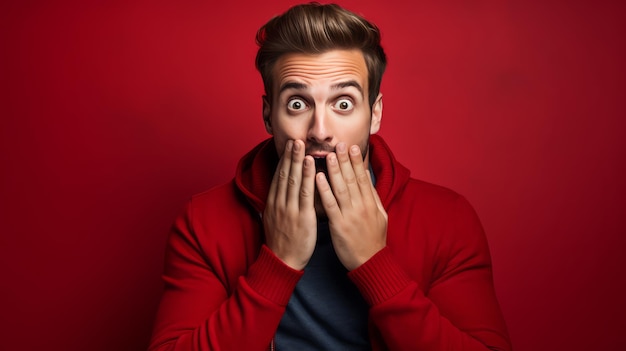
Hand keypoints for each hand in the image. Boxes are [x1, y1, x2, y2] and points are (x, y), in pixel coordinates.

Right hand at [263, 140, 316, 269]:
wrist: (282, 261)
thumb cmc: (283, 242)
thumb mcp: (275, 219)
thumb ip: (280, 204)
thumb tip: (283, 191)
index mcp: (274, 203)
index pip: (278, 177)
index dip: (284, 160)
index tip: (288, 146)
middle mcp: (280, 202)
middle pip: (284, 174)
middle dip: (290, 155)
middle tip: (294, 138)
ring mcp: (290, 208)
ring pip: (293, 179)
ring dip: (297, 160)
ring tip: (301, 144)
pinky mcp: (302, 216)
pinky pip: (305, 193)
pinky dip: (308, 176)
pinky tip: (311, 163)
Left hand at [316, 142, 387, 269]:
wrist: (370, 262)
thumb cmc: (373, 240)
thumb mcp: (380, 217)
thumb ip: (373, 199)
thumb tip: (369, 182)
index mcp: (370, 203)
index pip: (363, 178)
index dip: (357, 162)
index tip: (353, 147)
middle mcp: (361, 206)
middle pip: (352, 179)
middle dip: (345, 160)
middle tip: (339, 144)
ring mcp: (350, 215)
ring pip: (341, 189)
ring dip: (334, 171)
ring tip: (327, 155)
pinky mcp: (339, 225)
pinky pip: (330, 205)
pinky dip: (324, 190)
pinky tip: (317, 178)